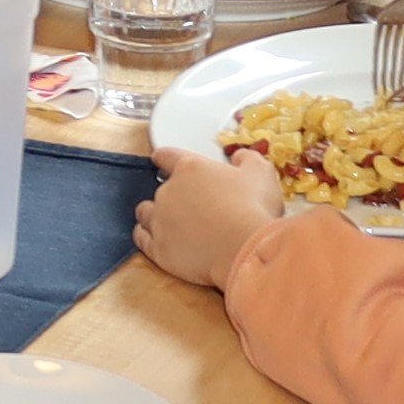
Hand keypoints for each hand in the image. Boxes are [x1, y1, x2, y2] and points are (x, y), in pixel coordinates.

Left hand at [132, 146, 291, 291]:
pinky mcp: (158, 248)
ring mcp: (160, 220)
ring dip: (153, 214)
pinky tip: (156, 239)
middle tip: (188, 204)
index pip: (166, 156)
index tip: (161, 159)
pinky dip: (147, 237)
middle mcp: (168, 191)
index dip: (164, 157)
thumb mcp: (260, 173)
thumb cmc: (253, 208)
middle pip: (159, 188)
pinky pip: (142, 239)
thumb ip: (247, 159)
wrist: (244, 248)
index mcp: (190, 168)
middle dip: (171, 194)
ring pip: (145, 213)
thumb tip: (239, 157)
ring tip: (167, 221)